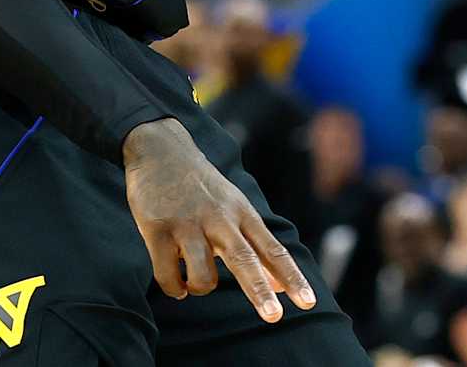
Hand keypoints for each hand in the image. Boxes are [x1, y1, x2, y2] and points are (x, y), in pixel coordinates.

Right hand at [121, 118, 314, 322]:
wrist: (159, 149)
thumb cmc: (202, 186)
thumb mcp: (235, 207)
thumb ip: (256, 246)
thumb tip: (281, 286)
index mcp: (241, 213)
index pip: (272, 249)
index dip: (292, 277)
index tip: (308, 302)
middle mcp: (218, 219)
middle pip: (244, 259)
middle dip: (259, 290)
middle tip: (273, 316)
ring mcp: (187, 224)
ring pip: (203, 275)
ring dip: (200, 288)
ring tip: (193, 284)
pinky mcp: (158, 230)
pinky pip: (168, 275)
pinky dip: (175, 288)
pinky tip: (176, 285)